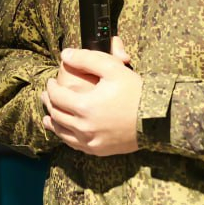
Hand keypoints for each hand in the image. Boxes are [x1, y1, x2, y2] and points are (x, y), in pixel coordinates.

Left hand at [41, 41, 140, 155]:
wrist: (156, 119)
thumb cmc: (135, 91)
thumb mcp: (112, 67)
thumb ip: (86, 59)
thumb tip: (64, 55)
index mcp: (84, 105)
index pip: (57, 96)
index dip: (50, 87)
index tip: (51, 81)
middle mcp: (84, 126)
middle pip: (57, 113)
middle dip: (49, 102)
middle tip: (46, 94)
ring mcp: (91, 141)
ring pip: (62, 132)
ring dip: (52, 121)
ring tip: (47, 114)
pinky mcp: (98, 149)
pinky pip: (74, 144)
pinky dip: (64, 136)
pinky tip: (62, 131)